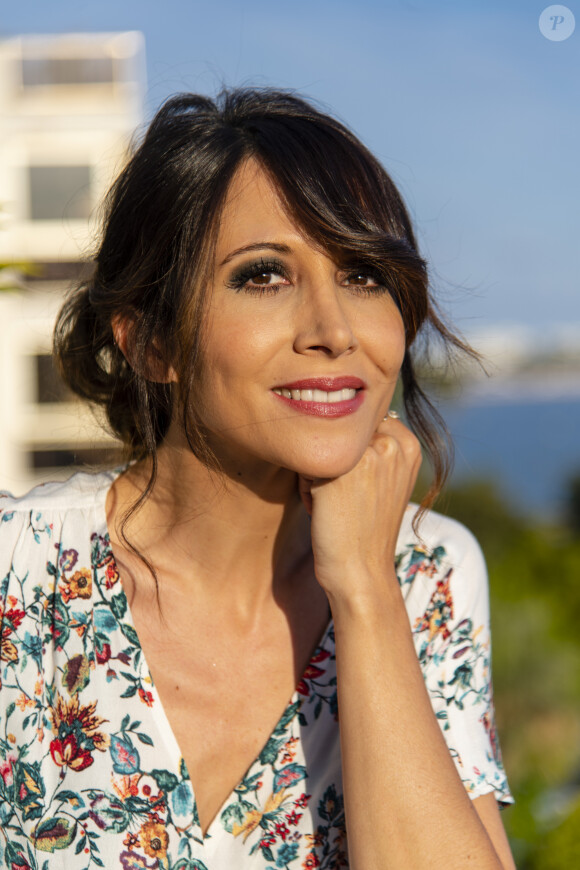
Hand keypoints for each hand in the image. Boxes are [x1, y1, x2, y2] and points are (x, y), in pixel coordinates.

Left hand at [299, 418, 421, 600]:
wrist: (361, 572)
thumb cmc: (364, 529)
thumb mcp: (383, 479)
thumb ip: (373, 446)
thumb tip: (337, 408)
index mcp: (408, 442)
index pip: (357, 427)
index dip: (351, 458)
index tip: (361, 490)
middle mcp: (393, 442)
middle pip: (337, 434)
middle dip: (333, 463)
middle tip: (347, 500)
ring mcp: (369, 454)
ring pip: (319, 446)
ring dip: (317, 474)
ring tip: (335, 504)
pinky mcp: (341, 470)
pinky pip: (303, 463)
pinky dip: (305, 487)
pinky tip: (323, 511)